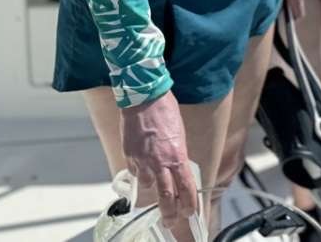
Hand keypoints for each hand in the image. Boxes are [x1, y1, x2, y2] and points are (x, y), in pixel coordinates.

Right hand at [120, 90, 197, 228]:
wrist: (144, 98)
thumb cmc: (165, 111)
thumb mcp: (179, 135)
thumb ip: (177, 155)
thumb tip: (177, 169)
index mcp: (178, 156)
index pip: (187, 187)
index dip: (189, 203)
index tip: (191, 213)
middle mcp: (161, 162)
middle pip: (166, 196)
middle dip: (169, 213)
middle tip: (170, 223)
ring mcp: (143, 161)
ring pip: (147, 185)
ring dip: (151, 186)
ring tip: (153, 179)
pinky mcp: (130, 157)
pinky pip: (135, 172)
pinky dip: (139, 172)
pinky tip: (141, 164)